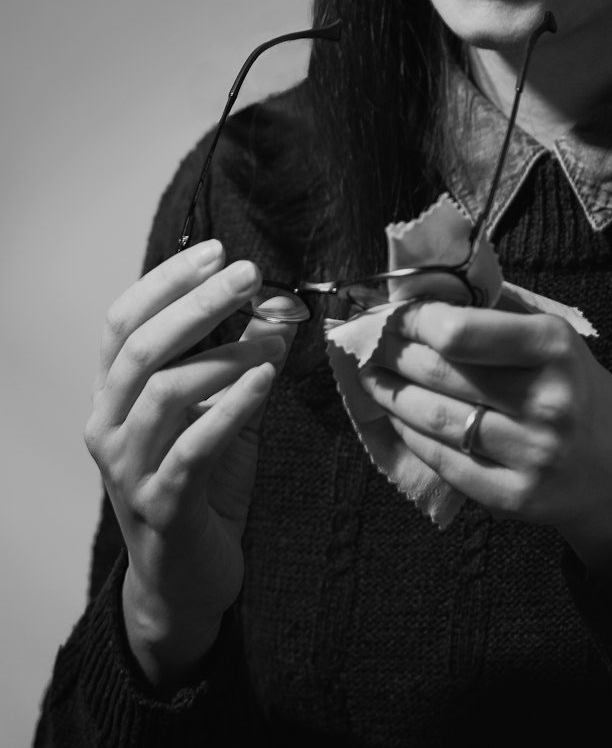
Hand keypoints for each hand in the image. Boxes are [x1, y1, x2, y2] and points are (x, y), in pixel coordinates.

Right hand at [84, 240, 297, 687]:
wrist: (186, 580)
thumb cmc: (202, 486)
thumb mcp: (221, 411)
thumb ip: (240, 360)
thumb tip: (278, 303)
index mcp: (115, 396)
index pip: (124, 322)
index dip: (167, 282)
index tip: (216, 252)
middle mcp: (110, 427)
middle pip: (141, 348)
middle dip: (196, 304)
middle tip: (246, 275)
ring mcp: (130, 470)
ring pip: (165, 393)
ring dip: (223, 355)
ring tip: (270, 339)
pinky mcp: (163, 507)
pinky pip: (193, 449)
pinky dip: (230, 407)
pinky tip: (263, 379)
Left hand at [359, 301, 611, 575]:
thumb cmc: (579, 392)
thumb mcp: (558, 339)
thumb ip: (503, 309)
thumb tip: (433, 285)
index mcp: (554, 348)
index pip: (460, 331)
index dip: (415, 321)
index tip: (394, 314)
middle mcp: (547, 401)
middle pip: (440, 373)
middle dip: (394, 355)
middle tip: (371, 343)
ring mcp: (531, 453)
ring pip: (434, 419)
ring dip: (392, 395)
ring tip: (373, 378)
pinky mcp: (514, 497)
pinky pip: (444, 462)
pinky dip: (411, 437)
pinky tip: (398, 419)